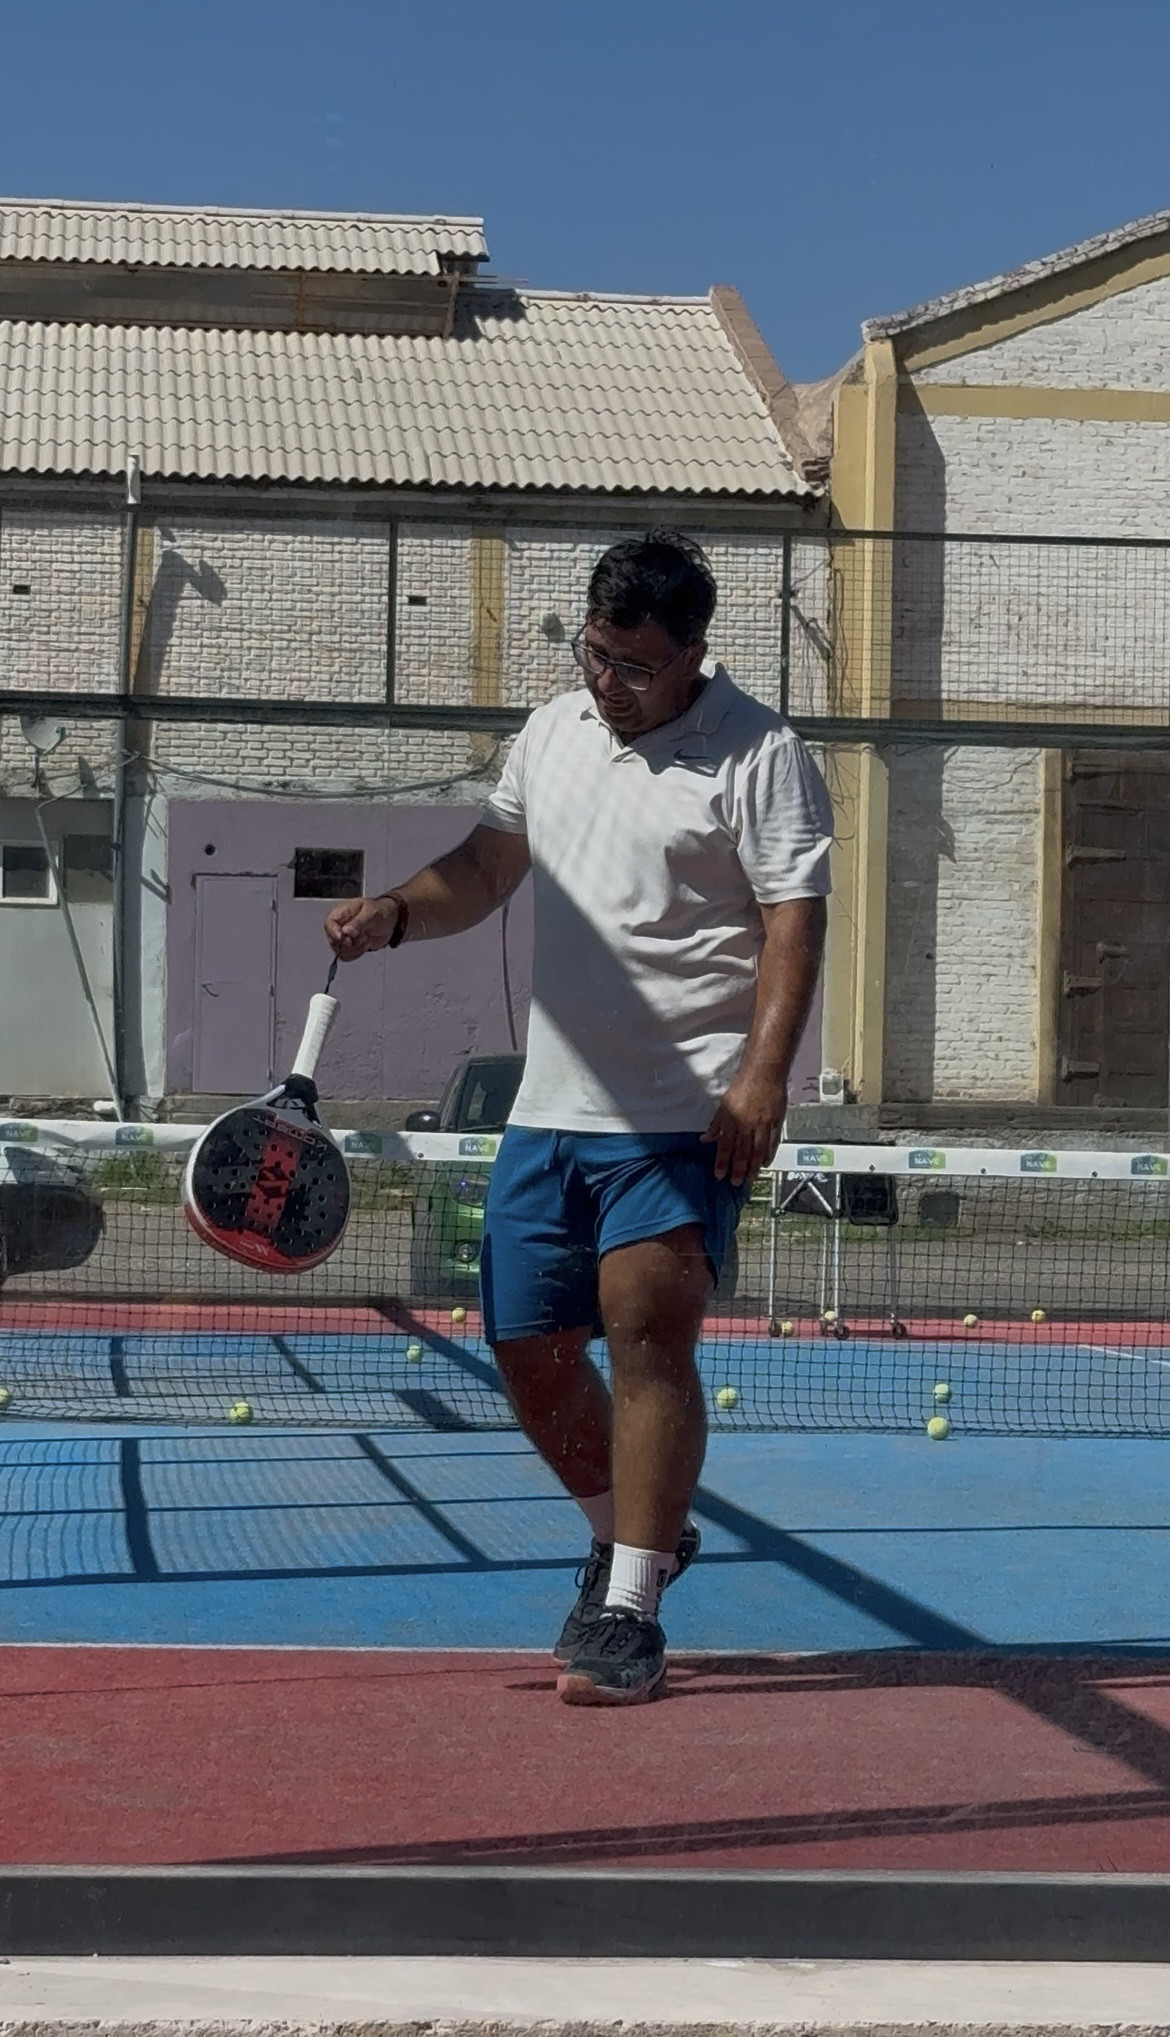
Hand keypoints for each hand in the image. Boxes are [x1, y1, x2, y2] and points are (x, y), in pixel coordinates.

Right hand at [324, 893, 400, 961]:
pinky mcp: (350, 947)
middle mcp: (340, 925)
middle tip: (361, 936)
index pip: (329, 923)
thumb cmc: (381, 911)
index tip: (343, 938)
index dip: (334, 932)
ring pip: (340, 950)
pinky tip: (365, 943)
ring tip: (365, 937)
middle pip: (333, 939)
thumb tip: (346, 931)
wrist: (391, 921)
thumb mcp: (372, 913)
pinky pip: (347, 956)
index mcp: (342, 912)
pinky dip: (358, 953)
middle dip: (348, 942)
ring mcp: (345, 937)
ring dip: (355, 948)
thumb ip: (359, 922)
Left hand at [702, 1071, 785, 1186]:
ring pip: (757, 1151)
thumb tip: (705, 1139)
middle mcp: (746, 1125)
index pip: (725, 1147)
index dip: (722, 1163)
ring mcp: (763, 1125)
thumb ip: (716, 1124)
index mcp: (732, 1121)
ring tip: (750, 1178)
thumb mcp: (724, 1104)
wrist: (763, 1073)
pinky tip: (765, 1163)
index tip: (720, 1176)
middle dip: (738, 1170)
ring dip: (753, 1167)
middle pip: (742, 1153)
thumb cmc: (743, 1086)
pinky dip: (769, 1154)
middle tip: (736, 1183)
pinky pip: (772, 1142)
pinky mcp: (776, 1122)